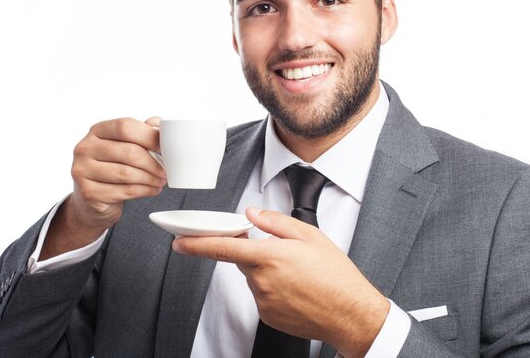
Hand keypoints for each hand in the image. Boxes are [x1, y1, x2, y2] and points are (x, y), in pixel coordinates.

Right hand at [40, 117, 165, 258]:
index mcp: (97, 131)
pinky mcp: (88, 192)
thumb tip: (159, 124)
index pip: (126, 126)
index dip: (149, 136)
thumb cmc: (112, 167)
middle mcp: (85, 148)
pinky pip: (125, 191)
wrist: (92, 199)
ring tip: (160, 181)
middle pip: (129, 151)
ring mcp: (83, 170)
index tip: (165, 147)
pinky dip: (144, 191)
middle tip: (165, 171)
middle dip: (153, 163)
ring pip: (127, 173)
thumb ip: (141, 132)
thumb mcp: (123, 145)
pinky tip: (152, 189)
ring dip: (150, 178)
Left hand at [172, 207, 389, 357]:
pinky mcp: (268, 316)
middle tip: (285, 256)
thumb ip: (275, 222)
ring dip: (267, 273)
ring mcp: (264, 301)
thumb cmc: (335, 276)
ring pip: (254, 279)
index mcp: (269, 256)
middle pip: (242, 261)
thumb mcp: (310, 235)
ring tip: (298, 275)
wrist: (351, 314)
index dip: (195, 244)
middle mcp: (262, 280)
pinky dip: (273, 289)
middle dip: (255, 254)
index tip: (178, 241)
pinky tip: (296, 290)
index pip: (221, 248)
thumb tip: (253, 213)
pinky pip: (262, 296)